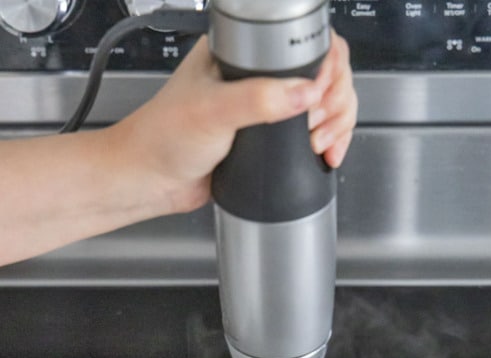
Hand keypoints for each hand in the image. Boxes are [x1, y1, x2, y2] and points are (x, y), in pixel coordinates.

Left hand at [118, 31, 356, 214]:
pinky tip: (325, 154)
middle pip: (324, 72)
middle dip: (335, 99)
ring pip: (323, 103)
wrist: (151, 181)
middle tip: (319, 124)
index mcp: (239, 52)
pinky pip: (311, 134)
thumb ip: (258, 98)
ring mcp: (266, 107)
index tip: (319, 95)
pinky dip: (328, 142)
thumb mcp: (212, 111)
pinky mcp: (269, 139)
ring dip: (336, 122)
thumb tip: (305, 90)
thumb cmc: (163, 137)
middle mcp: (256, 76)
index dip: (325, 66)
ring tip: (321, 143)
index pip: (302, 41)